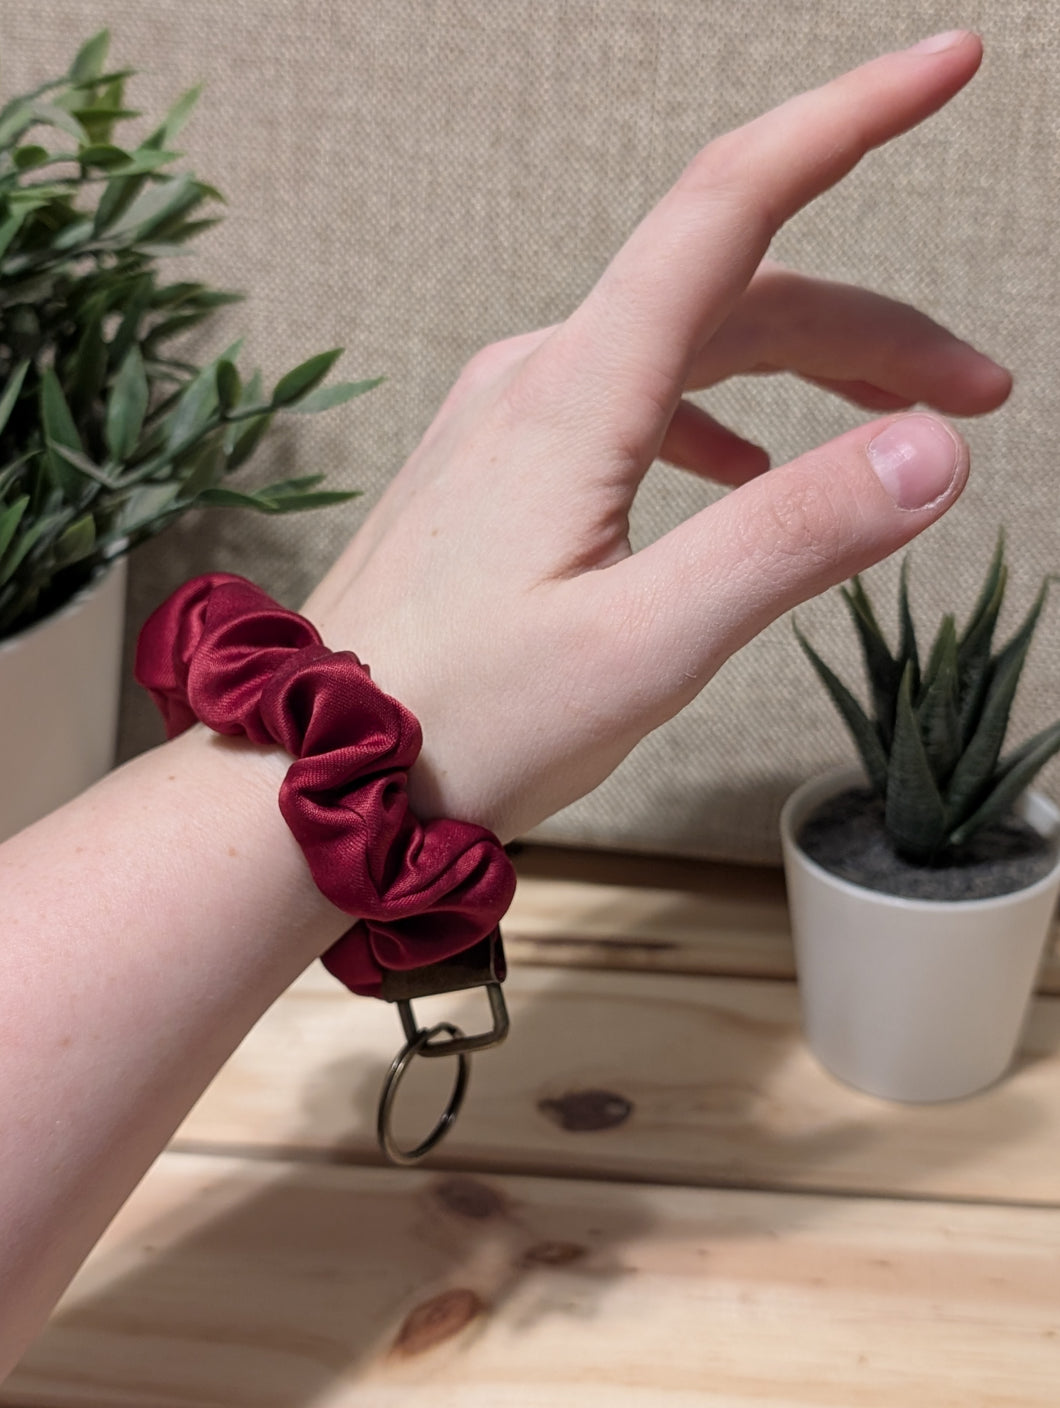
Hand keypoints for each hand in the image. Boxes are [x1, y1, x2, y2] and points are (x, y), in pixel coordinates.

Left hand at [305, 31, 1009, 841]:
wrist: (313, 771)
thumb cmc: (463, 722)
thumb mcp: (647, 646)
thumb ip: (789, 540)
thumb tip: (930, 450)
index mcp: (576, 395)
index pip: (729, 205)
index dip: (847, 122)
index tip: (945, 65)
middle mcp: (536, 379)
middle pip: (732, 290)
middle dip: (869, 326)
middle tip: (978, 387)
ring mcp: (507, 420)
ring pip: (683, 346)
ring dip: (800, 369)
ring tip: (890, 427)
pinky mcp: (495, 469)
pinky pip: (629, 402)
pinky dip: (717, 416)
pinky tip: (746, 472)